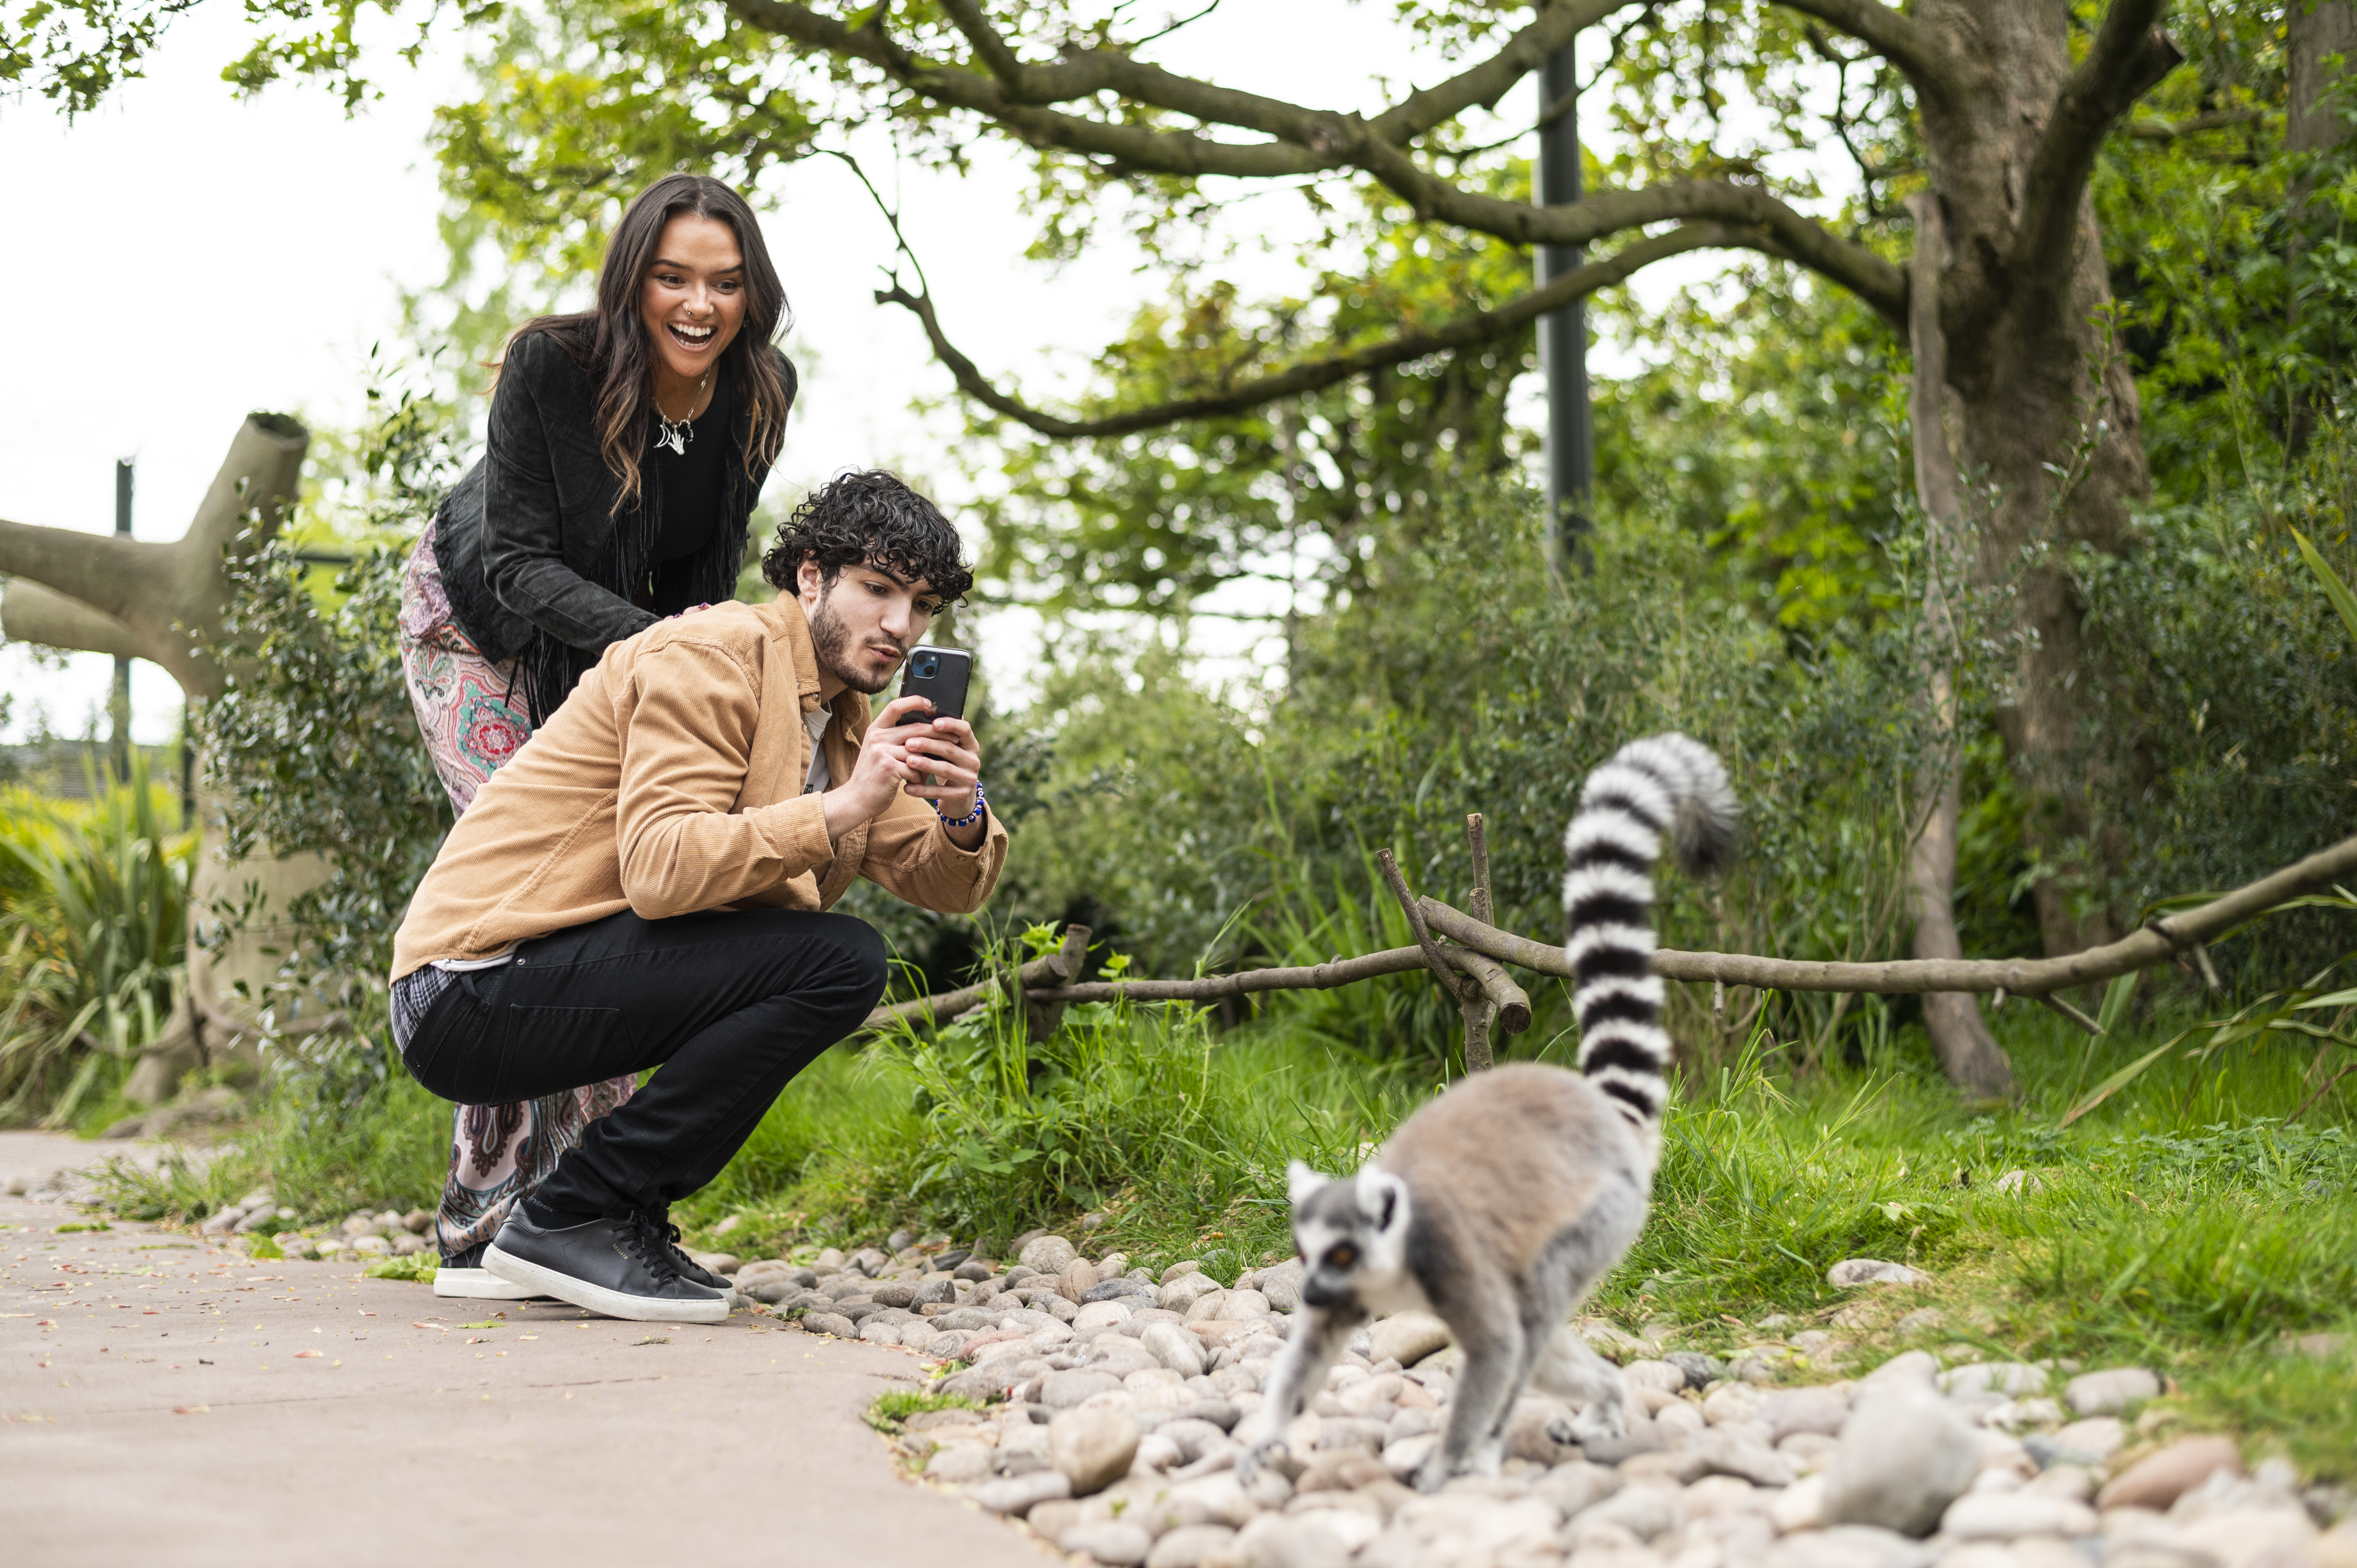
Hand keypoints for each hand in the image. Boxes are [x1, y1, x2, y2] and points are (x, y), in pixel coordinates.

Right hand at [823, 695, 940, 844]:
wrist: (856, 799)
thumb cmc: (874, 776)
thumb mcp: (879, 752)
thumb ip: (895, 740)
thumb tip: (927, 732)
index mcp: (875, 730)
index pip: (895, 707)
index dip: (913, 701)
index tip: (928, 703)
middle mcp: (877, 738)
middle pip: (916, 728)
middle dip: (939, 734)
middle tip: (954, 739)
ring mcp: (882, 752)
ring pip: (919, 751)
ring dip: (929, 763)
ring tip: (930, 771)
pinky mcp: (889, 768)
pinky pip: (915, 769)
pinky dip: (920, 777)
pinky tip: (917, 783)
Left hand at [903, 710, 986, 849]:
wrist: (958, 797)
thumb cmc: (946, 764)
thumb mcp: (947, 749)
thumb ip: (940, 734)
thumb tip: (926, 709)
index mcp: (970, 744)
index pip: (965, 729)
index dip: (950, 724)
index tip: (934, 722)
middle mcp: (973, 760)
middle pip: (950, 749)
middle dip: (928, 745)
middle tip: (908, 742)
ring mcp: (969, 778)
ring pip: (945, 769)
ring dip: (925, 765)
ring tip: (907, 761)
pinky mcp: (961, 795)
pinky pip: (939, 792)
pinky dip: (922, 789)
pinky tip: (907, 787)